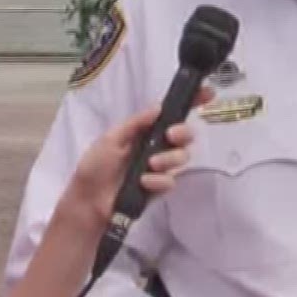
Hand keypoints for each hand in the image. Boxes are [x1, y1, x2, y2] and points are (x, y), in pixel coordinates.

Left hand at [64, 92, 212, 226]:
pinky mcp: (159, 188)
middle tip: (171, 136)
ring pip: (182, 157)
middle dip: (183, 133)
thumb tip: (158, 107)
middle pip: (184, 135)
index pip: (170, 114)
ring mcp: (159, 168)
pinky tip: (144, 182)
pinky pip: (170, 180)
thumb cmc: (95, 167)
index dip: (191, 103)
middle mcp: (155, 147)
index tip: (207, 94)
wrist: (88, 201)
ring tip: (151, 165)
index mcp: (144, 131)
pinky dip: (158, 180)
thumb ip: (135, 123)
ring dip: (169, 158)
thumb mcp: (111, 139)